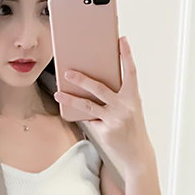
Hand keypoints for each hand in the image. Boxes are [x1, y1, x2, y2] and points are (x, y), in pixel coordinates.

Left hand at [53, 36, 151, 171]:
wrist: (137, 155)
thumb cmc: (131, 129)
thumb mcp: (129, 110)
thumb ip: (117, 97)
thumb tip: (94, 85)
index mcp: (133, 97)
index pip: (130, 72)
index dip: (126, 55)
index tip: (121, 39)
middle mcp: (125, 106)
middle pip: (100, 88)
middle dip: (82, 79)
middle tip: (68, 71)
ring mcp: (114, 119)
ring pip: (87, 105)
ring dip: (70, 98)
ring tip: (58, 92)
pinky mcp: (105, 131)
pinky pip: (88, 120)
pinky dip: (80, 116)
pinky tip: (71, 112)